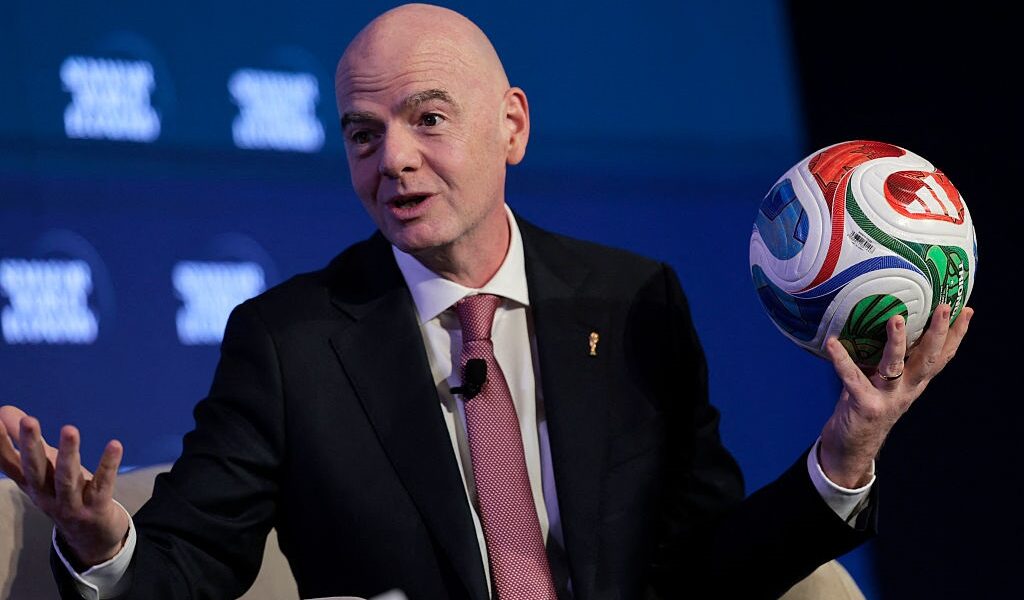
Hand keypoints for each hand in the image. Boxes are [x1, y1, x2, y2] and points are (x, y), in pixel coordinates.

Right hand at [0, 405, 129, 567]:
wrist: (90, 538)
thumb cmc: (63, 494)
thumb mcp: (43, 470)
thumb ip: (27, 443)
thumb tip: (4, 412)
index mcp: (30, 485)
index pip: (9, 465)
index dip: (1, 444)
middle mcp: (45, 495)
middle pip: (34, 470)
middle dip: (30, 445)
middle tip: (27, 420)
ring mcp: (70, 504)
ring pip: (66, 478)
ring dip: (67, 454)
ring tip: (69, 429)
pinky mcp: (96, 507)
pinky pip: (102, 483)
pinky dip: (108, 465)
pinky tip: (115, 445)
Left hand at [818, 303, 972, 487]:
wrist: (852, 448)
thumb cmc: (866, 404)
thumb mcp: (884, 381)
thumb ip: (888, 358)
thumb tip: (880, 319)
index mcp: (915, 382)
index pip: (942, 356)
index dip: (956, 335)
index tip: (967, 309)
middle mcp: (907, 389)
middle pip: (929, 359)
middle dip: (939, 333)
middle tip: (946, 307)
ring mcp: (887, 398)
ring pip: (896, 367)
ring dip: (897, 343)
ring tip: (896, 319)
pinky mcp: (865, 406)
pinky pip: (852, 378)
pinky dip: (841, 360)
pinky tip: (832, 343)